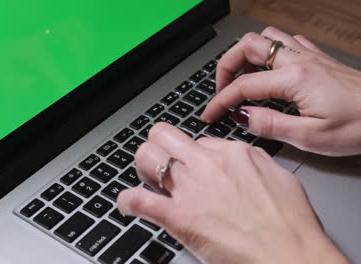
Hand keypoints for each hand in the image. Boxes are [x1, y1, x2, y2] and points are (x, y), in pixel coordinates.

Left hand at [117, 123, 347, 263]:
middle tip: (161, 164)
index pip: (195, 141)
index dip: (189, 154)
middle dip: (159, 146)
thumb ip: (252, 161)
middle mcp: (206, 164)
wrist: (291, 255)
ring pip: (147, 157)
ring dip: (143, 167)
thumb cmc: (290, 223)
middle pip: (163, 135)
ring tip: (147, 180)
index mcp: (231, 153)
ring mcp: (189, 189)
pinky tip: (129, 204)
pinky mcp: (178, 217)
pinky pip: (138, 200)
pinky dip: (128, 201)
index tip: (190, 166)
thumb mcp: (277, 175)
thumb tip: (235, 157)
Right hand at [201, 27, 360, 155]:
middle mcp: (299, 60)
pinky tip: (269, 68)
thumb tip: (241, 117)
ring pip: (266, 37)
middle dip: (226, 67)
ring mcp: (309, 56)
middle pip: (247, 46)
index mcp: (294, 79)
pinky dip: (268, 52)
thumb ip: (271, 125)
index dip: (220, 101)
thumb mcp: (311, 137)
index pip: (243, 86)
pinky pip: (286, 41)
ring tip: (241, 77)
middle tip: (221, 90)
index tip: (210, 115)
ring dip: (245, 54)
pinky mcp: (318, 59)